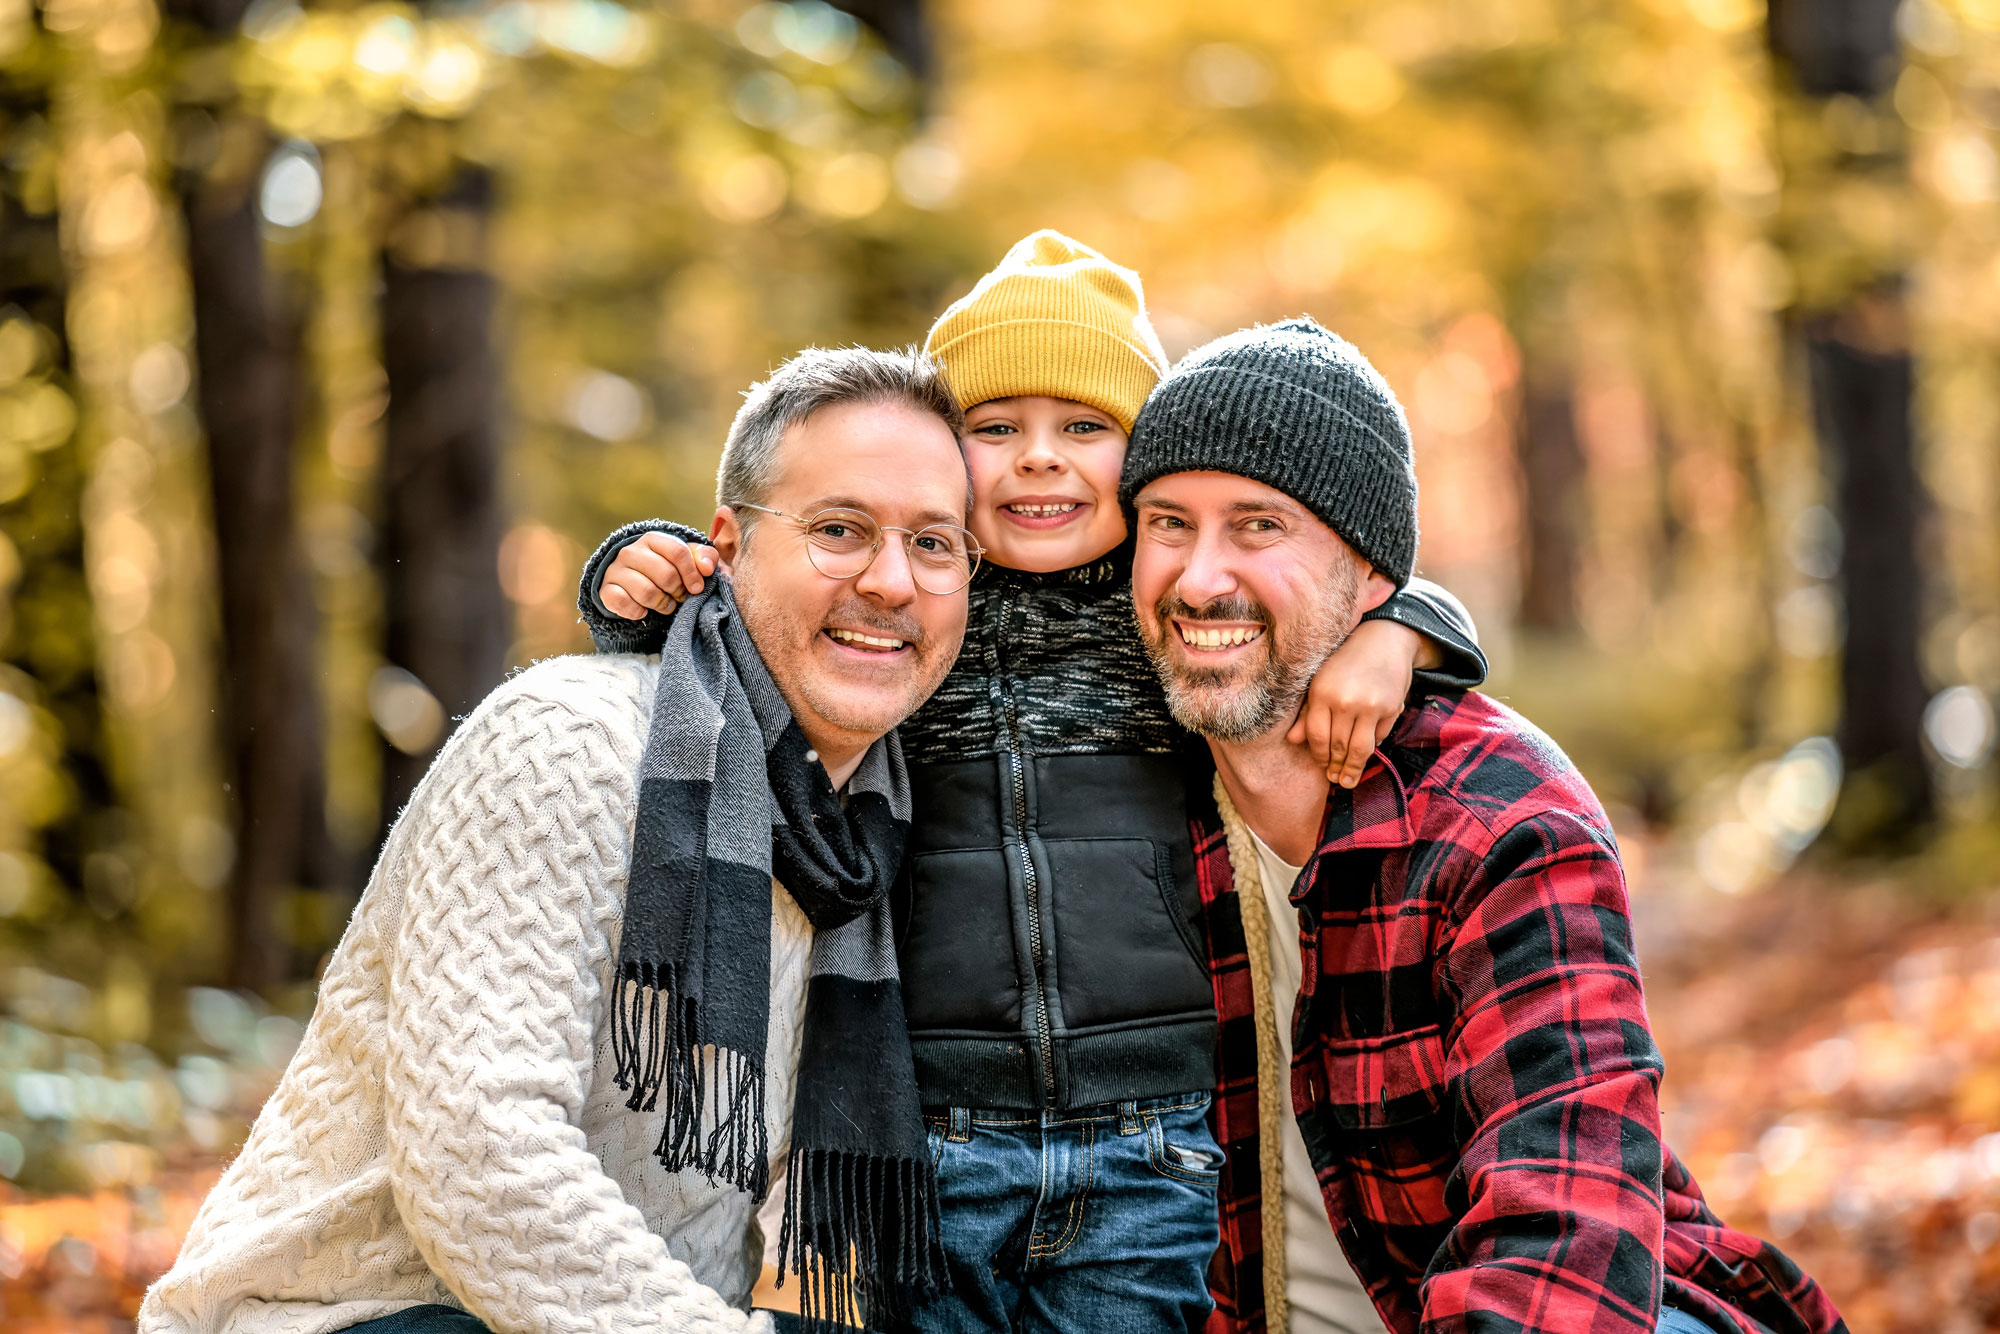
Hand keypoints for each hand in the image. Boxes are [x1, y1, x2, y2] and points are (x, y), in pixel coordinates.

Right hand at [599, 532, 717, 618]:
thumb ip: (704, 557)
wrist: (628, 580)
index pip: (678, 552)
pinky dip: (639, 612)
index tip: (697, 588)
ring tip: (665, 604)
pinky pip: (625, 604)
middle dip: (678, 591)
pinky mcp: (606, 590)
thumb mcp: (686, 559)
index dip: (692, 573)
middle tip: (679, 597)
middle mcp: (630, 551)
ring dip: (662, 604)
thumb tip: (707, 568)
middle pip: (666, 575)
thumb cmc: (665, 568)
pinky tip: (644, 610)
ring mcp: (615, 570)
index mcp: (653, 539)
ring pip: (647, 593)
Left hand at [1287, 619, 1424, 787]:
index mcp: (1322, 692)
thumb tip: (1293, 741)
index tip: (1322, 766)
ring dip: (1354, 768)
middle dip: (1337, 767)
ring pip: (1361, 748)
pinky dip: (1373, 745)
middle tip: (1337, 781)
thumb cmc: (1345, 661)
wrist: (1384, 638)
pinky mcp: (1392, 708)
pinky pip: (1380, 736)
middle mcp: (1346, 701)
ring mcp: (1371, 705)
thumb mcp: (1319, 680)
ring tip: (1349, 780)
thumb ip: (1307, 712)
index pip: (1317, 737)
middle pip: (1339, 746)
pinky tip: (1366, 751)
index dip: (1319, 756)